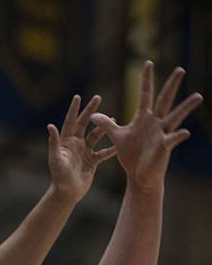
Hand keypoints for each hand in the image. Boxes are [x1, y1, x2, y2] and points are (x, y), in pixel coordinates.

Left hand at [47, 94, 116, 201]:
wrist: (68, 192)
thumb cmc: (59, 176)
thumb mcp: (56, 159)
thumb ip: (54, 142)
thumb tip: (50, 125)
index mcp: (66, 142)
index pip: (70, 121)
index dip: (74, 109)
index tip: (78, 96)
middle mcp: (75, 144)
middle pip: (84, 124)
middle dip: (91, 111)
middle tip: (98, 97)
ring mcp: (85, 152)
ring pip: (96, 136)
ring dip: (104, 127)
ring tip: (114, 119)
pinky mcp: (93, 161)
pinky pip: (105, 152)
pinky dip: (112, 147)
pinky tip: (121, 142)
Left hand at [91, 61, 203, 192]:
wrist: (138, 175)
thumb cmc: (131, 155)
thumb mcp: (117, 137)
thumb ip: (107, 124)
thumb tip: (94, 114)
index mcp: (143, 118)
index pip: (145, 94)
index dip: (146, 79)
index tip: (147, 62)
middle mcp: (155, 122)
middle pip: (163, 100)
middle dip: (171, 85)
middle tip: (180, 69)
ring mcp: (161, 133)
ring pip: (175, 117)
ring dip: (185, 107)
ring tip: (198, 96)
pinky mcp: (164, 147)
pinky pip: (172, 140)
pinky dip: (177, 136)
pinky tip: (185, 132)